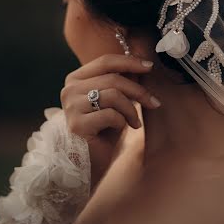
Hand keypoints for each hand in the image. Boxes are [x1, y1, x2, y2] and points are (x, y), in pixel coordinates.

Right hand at [60, 53, 160, 188]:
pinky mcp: (77, 125)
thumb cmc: (104, 129)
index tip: (149, 66)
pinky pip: (110, 115)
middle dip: (138, 90)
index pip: (105, 61)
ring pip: (113, 95)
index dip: (129, 61)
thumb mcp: (114, 100)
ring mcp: (71, 106)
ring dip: (131, 109)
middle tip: (153, 102)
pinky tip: (121, 129)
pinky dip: (122, 122)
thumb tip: (143, 64)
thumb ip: (121, 81)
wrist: (90, 162)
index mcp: (76, 78)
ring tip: (135, 122)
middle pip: (113, 78)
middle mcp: (69, 89)